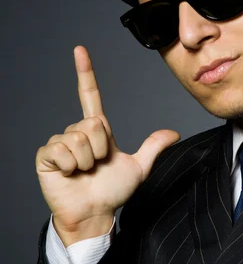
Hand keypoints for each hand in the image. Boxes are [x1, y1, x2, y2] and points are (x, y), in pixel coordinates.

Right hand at [36, 45, 179, 244]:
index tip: (80, 50)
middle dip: (101, 149)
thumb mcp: (138, 167)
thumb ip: (153, 147)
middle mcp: (77, 132)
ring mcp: (60, 143)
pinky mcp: (47, 156)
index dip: (85, 72)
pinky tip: (70, 174)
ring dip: (87, 160)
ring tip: (84, 172)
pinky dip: (70, 165)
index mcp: (96, 130)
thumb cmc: (112, 192)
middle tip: (97, 165)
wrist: (94, 214)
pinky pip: (61, 150)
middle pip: (93, 124)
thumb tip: (174, 133)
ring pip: (79, 138)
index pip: (90, 95)